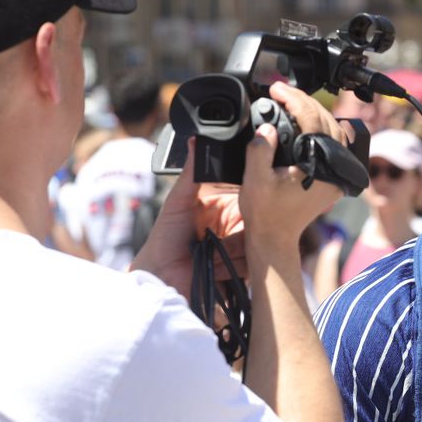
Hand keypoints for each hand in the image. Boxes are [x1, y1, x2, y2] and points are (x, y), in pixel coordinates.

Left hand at [129, 139, 245, 294]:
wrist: (163, 279)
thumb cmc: (164, 241)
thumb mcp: (177, 204)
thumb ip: (192, 175)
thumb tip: (196, 142)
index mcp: (222, 207)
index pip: (248, 197)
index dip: (250, 200)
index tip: (247, 203)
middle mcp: (235, 226)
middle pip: (257, 221)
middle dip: (238, 233)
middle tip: (215, 239)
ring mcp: (241, 249)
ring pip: (258, 243)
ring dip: (232, 252)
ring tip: (210, 257)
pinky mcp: (245, 269)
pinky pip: (255, 263)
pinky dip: (236, 267)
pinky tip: (217, 270)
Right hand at [238, 82, 346, 248]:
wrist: (275, 237)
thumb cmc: (265, 213)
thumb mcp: (255, 179)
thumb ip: (260, 150)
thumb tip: (268, 128)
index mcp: (319, 166)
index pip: (312, 120)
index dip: (293, 99)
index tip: (276, 90)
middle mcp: (334, 169)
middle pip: (327, 120)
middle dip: (304, 101)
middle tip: (282, 91)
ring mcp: (337, 174)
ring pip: (335, 130)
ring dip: (314, 113)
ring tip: (291, 102)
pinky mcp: (333, 177)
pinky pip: (334, 144)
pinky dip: (321, 129)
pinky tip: (305, 123)